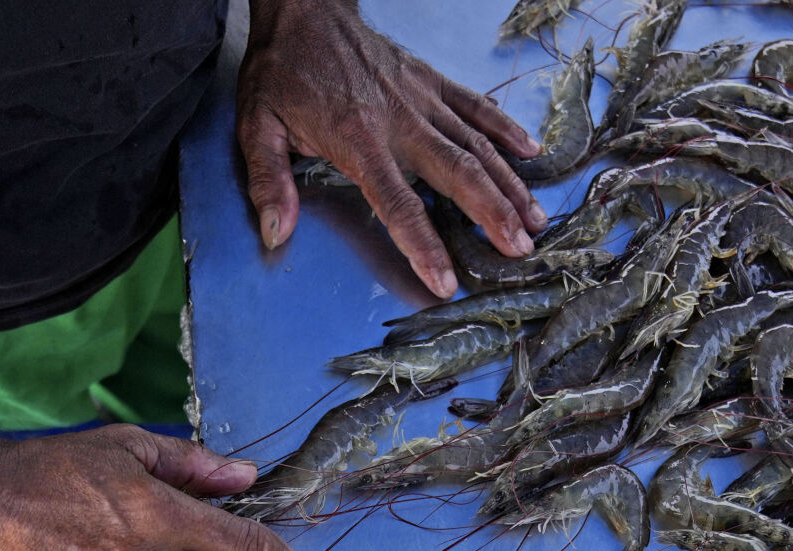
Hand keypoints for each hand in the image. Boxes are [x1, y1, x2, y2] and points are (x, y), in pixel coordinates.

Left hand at [237, 0, 547, 296]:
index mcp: (357, 139)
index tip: (445, 281)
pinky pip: (476, 106)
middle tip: (519, 250)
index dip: (423, 245)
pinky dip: (506, 129)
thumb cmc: (282, 72)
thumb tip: (275, 231)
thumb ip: (268, 180)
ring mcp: (420, 98)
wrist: (304, 11)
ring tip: (535, 220)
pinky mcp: (431, 80)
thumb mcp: (257, 125)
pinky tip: (531, 154)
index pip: (398, 203)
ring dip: (509, 184)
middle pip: (457, 173)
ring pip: (476, 144)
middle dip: (493, 214)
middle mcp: (399, 119)